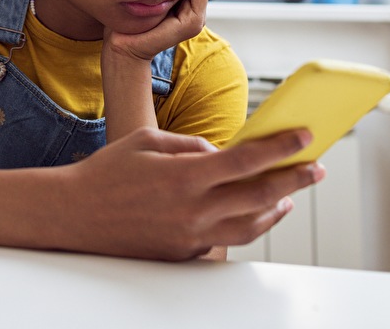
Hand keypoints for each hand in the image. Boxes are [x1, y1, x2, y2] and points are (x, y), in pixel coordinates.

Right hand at [63, 125, 323, 260]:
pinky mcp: (184, 253)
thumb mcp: (148, 140)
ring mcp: (189, 236)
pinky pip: (225, 239)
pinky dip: (246, 224)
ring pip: (250, 227)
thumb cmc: (107, 172)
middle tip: (315, 169)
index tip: (305, 137)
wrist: (74, 214)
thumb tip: (222, 154)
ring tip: (288, 194)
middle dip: (294, 180)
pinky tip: (253, 212)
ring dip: (276, 209)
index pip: (246, 160)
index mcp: (183, 176)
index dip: (281, 148)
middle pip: (259, 196)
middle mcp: (192, 210)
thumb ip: (190, 145)